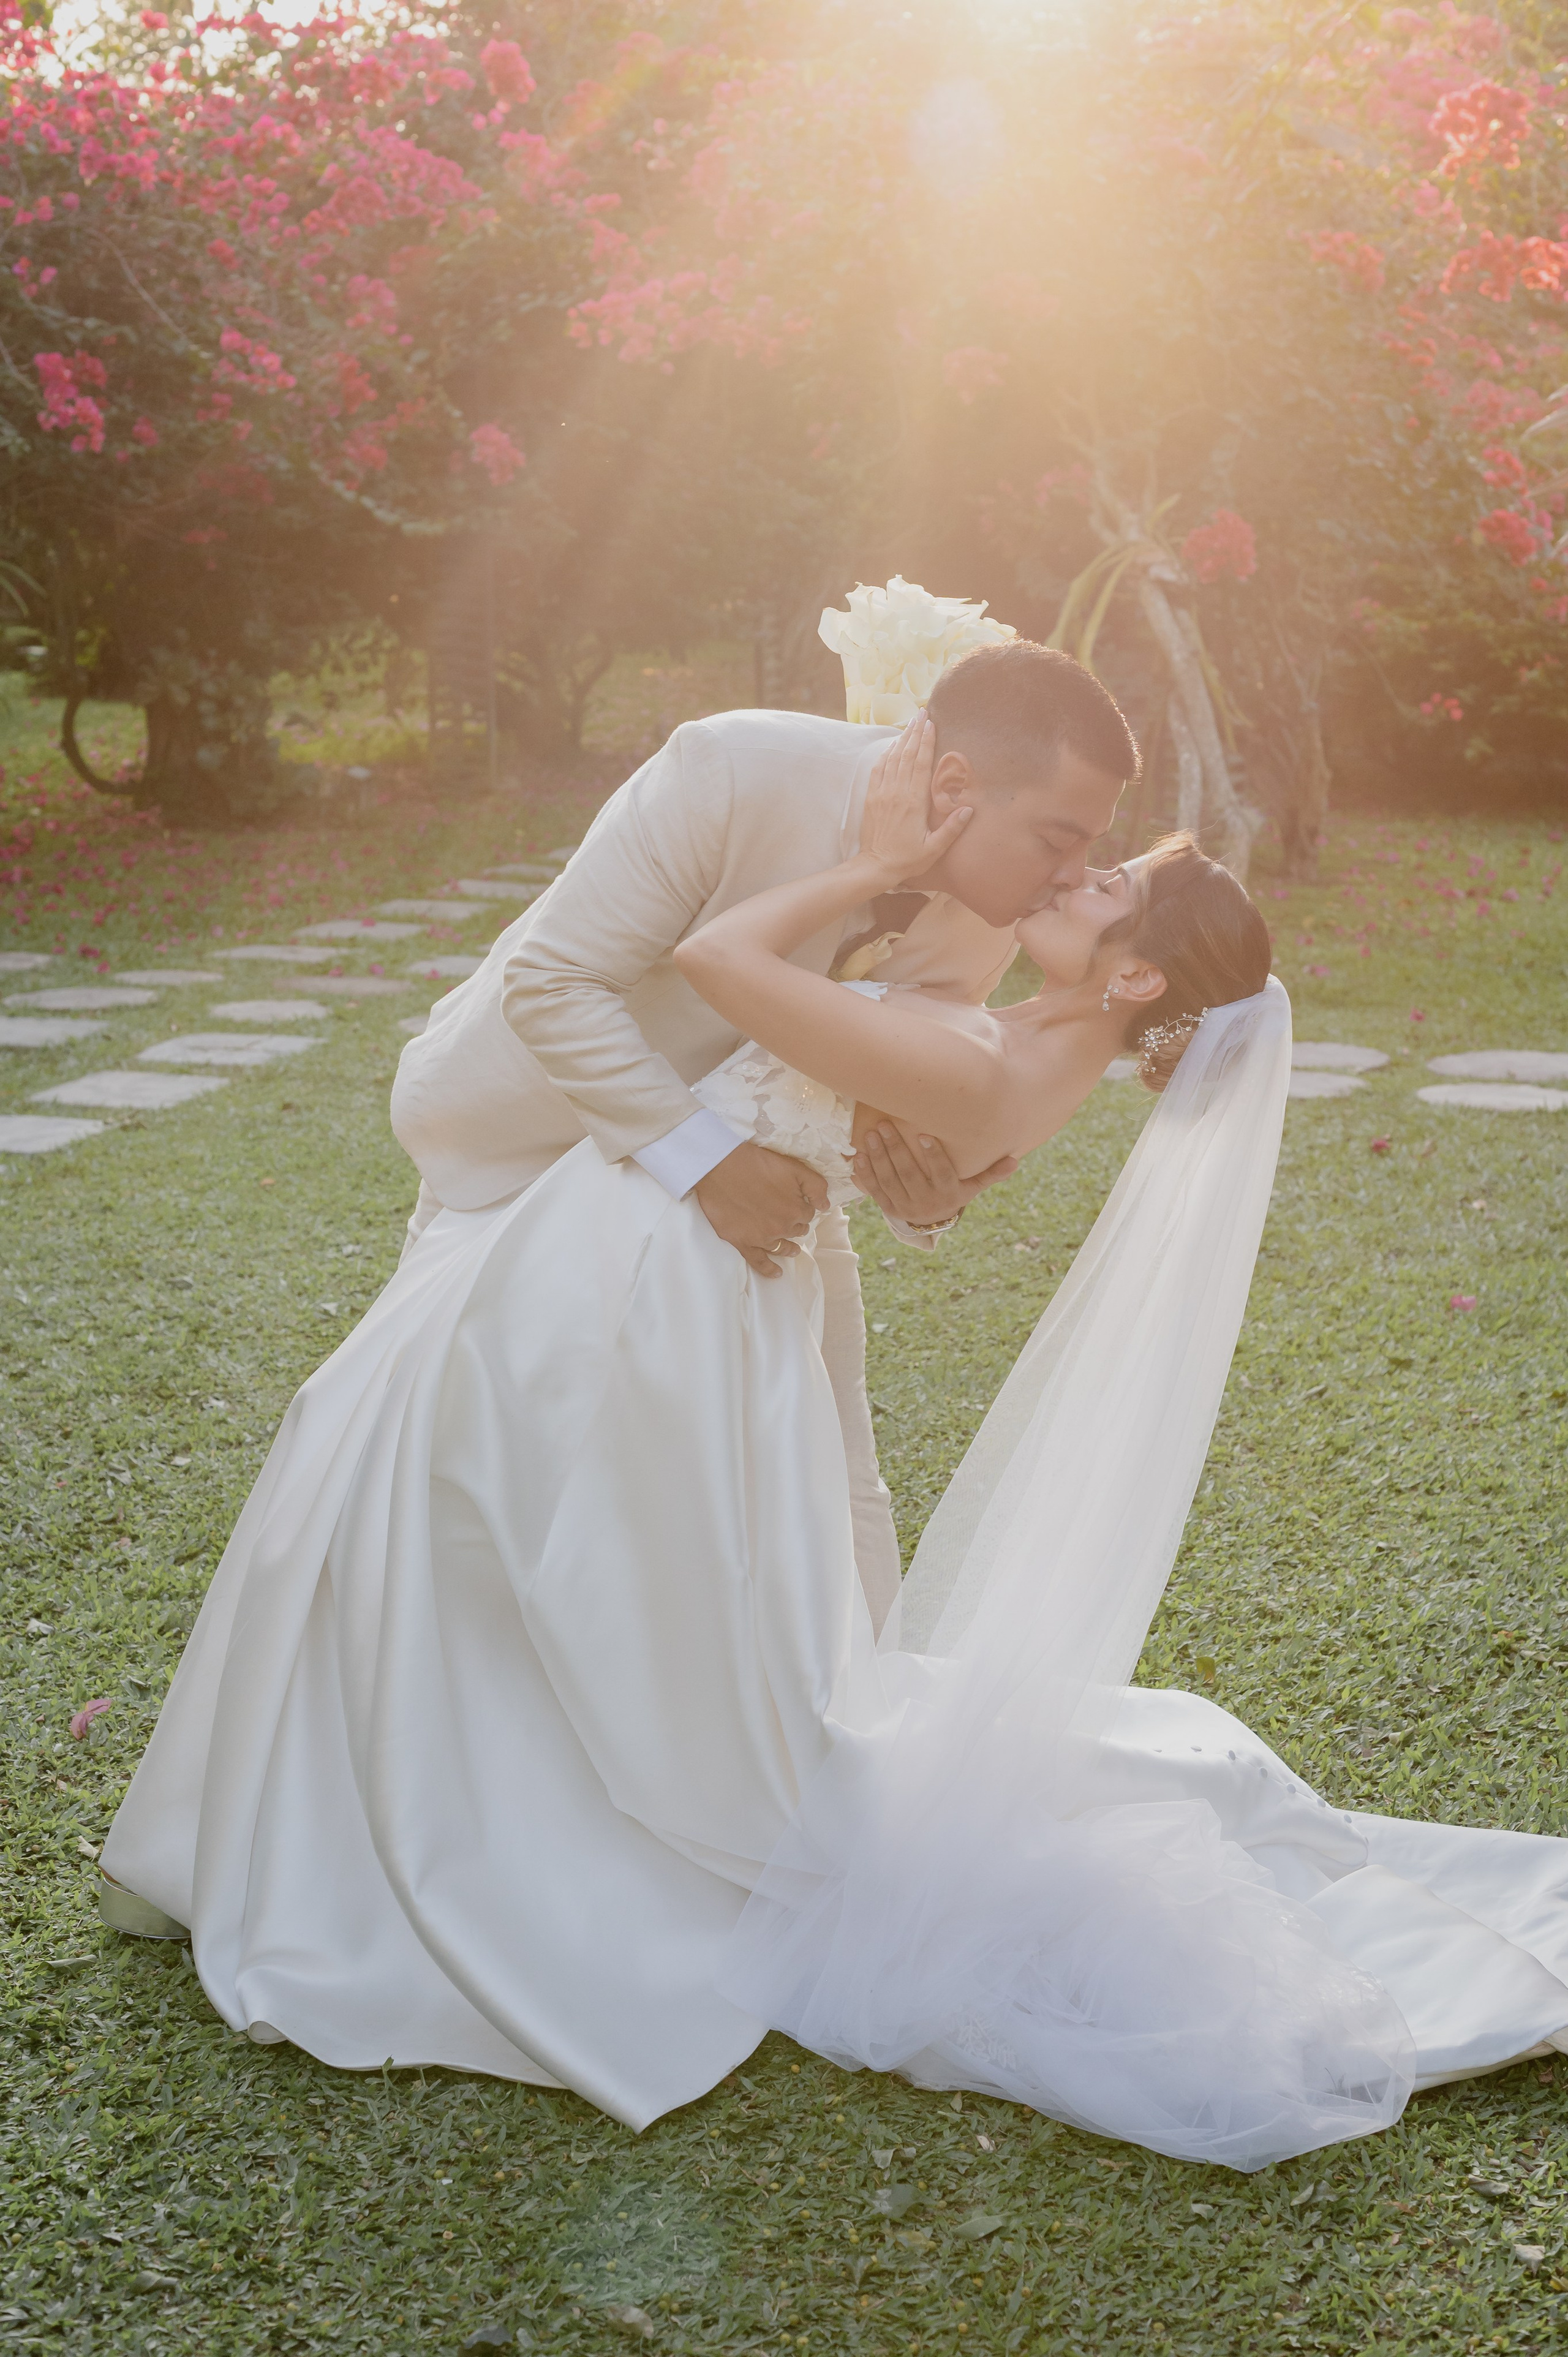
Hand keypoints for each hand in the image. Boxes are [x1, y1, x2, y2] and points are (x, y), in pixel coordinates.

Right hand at [693, 1140, 829, 1278]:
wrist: (720, 1167)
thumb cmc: (757, 1163)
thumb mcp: (794, 1167)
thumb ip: (816, 1186)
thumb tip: (826, 1206)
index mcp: (796, 1210)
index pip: (808, 1214)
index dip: (802, 1208)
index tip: (796, 1203)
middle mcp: (782, 1228)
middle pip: (796, 1230)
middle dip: (795, 1224)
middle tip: (789, 1218)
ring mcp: (762, 1238)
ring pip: (782, 1248)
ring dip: (789, 1248)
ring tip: (793, 1250)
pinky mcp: (742, 1242)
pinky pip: (759, 1262)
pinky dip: (768, 1269)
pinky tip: (776, 1274)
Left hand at [852, 1121, 1018, 1229]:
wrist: (931, 1223)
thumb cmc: (953, 1194)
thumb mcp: (972, 1186)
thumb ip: (991, 1173)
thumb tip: (1015, 1161)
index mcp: (948, 1194)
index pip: (941, 1173)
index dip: (933, 1156)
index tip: (925, 1135)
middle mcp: (925, 1202)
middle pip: (909, 1175)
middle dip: (896, 1149)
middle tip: (885, 1125)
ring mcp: (904, 1206)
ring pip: (889, 1180)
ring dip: (878, 1157)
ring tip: (871, 1135)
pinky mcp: (887, 1207)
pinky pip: (874, 1190)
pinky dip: (865, 1173)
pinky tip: (858, 1155)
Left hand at [859, 713, 972, 886]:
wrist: (875, 866)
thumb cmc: (907, 859)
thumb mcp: (934, 848)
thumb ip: (951, 828)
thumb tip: (969, 809)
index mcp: (914, 801)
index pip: (921, 764)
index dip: (926, 742)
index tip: (931, 723)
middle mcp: (897, 792)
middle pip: (907, 754)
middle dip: (915, 732)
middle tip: (922, 712)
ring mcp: (882, 792)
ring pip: (893, 758)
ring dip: (902, 739)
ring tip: (911, 722)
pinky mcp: (872, 797)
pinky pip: (879, 769)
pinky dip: (886, 754)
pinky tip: (892, 746)